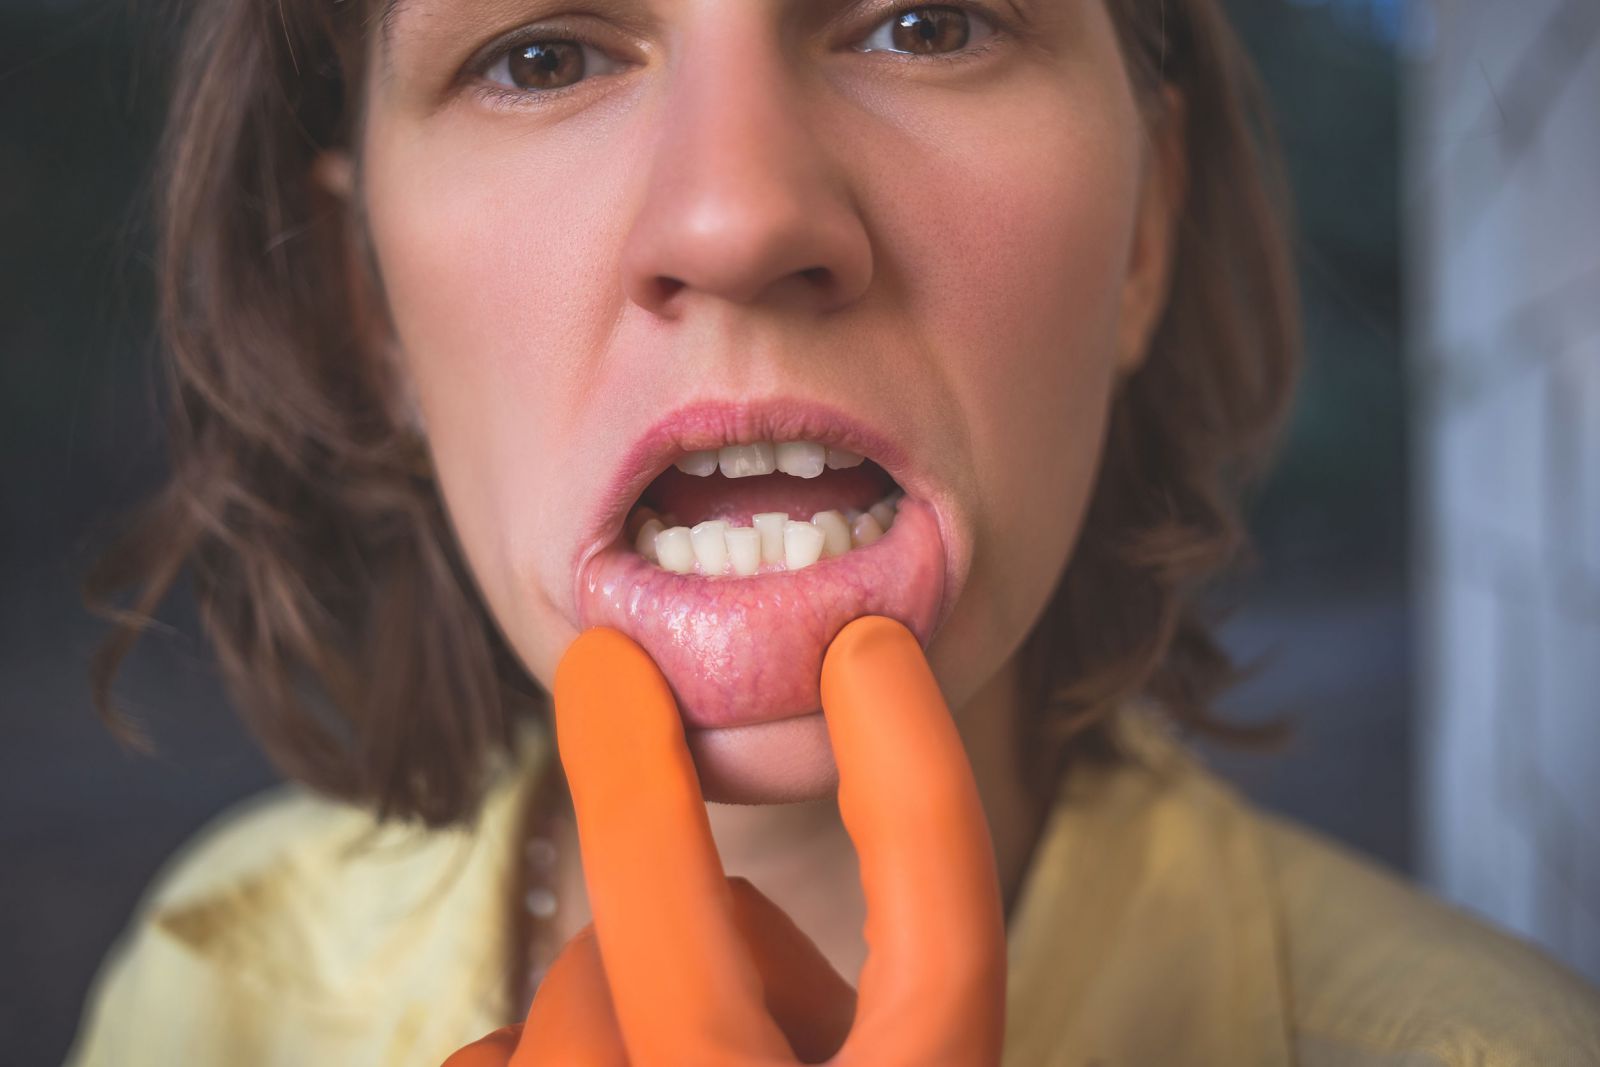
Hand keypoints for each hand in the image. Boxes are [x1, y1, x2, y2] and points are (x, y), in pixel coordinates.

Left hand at [443, 616, 1005, 1065]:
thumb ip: (817, 1019)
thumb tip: (729, 916)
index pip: (943, 937)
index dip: (915, 774)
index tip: (869, 646)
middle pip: (692, 936)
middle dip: (639, 786)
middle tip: (599, 661)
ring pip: (578, 999)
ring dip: (607, 998)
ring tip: (657, 1059)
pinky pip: (494, 1059)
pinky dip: (530, 1055)